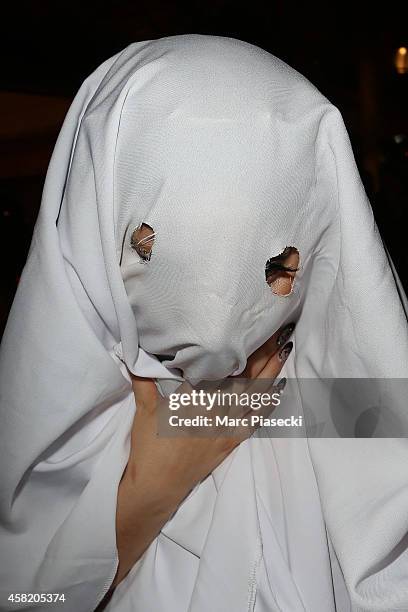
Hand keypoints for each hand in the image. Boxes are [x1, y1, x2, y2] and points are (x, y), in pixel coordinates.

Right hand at [111, 322, 294, 588]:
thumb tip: (133, 353)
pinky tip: (280, 388)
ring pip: (253, 395)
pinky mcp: (231, 441)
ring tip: (285, 349)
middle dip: (261, 353)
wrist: (158, 487)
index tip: (248, 328)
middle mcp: (214, 410)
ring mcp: (226, 427)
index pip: (217, 367)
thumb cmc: (149, 448)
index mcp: (192, 398)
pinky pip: (255, 420)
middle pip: (242, 376)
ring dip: (271, 372)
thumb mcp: (143, 410)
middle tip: (278, 330)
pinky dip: (268, 404)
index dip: (234, 346)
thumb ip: (143, 381)